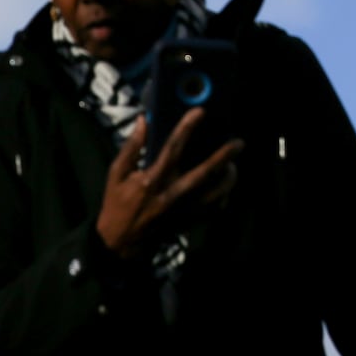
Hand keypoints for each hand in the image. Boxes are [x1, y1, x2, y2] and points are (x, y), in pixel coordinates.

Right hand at [96, 111, 242, 258]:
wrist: (121, 243)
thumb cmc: (118, 205)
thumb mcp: (117, 175)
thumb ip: (131, 147)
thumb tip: (143, 120)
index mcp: (151, 181)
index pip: (172, 149)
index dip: (186, 128)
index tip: (200, 112)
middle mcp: (171, 195)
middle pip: (204, 173)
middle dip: (223, 157)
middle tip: (238, 143)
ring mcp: (183, 210)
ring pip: (216, 193)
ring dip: (228, 178)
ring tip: (233, 165)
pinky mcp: (190, 221)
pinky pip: (215, 208)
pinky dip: (223, 196)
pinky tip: (224, 185)